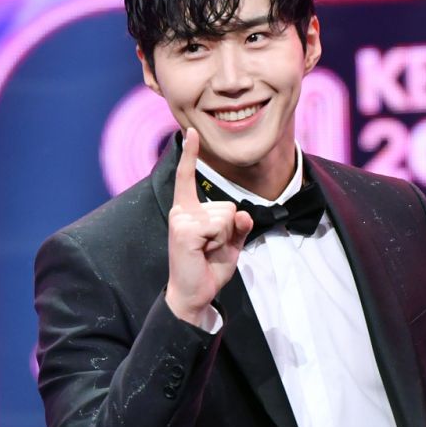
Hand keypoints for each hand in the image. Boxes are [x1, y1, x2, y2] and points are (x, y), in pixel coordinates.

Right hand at [165, 128, 252, 325]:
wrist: (194, 294)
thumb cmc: (209, 268)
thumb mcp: (230, 245)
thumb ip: (239, 227)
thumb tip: (245, 215)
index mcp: (188, 210)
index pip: (188, 177)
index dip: (191, 154)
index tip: (190, 132)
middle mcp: (182, 210)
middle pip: (228, 205)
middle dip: (229, 230)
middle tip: (211, 249)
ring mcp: (181, 219)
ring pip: (226, 215)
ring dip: (224, 237)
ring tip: (207, 251)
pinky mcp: (184, 230)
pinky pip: (219, 226)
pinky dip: (219, 241)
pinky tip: (203, 252)